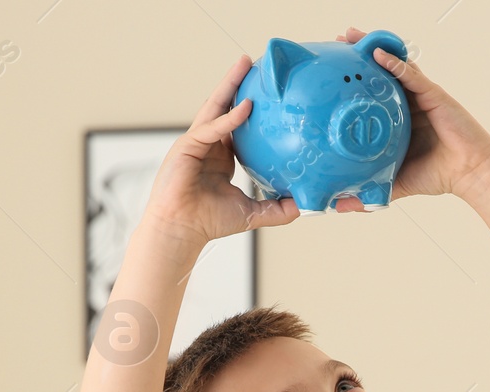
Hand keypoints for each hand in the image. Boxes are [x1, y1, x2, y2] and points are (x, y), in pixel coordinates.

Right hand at [141, 54, 365, 245]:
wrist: (182, 229)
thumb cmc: (209, 221)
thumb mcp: (252, 213)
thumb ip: (279, 208)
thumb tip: (307, 206)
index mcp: (221, 156)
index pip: (238, 124)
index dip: (251, 108)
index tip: (269, 94)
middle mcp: (209, 144)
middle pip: (225, 107)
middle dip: (238, 84)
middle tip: (256, 65)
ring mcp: (197, 142)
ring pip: (216, 107)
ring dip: (230, 85)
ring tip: (244, 64)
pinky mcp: (188, 145)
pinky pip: (212, 127)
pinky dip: (230, 118)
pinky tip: (246, 106)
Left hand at [333, 27, 489, 204]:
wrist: (470, 175)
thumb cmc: (439, 175)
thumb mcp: (395, 183)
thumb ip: (368, 190)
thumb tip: (338, 205)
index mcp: (401, 120)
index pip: (375, 95)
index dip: (356, 82)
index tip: (334, 73)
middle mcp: (410, 104)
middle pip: (382, 74)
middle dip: (360, 57)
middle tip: (338, 43)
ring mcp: (422, 97)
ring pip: (396, 67)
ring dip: (374, 50)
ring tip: (351, 38)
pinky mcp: (435, 95)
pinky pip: (413, 76)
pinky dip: (396, 64)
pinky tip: (379, 56)